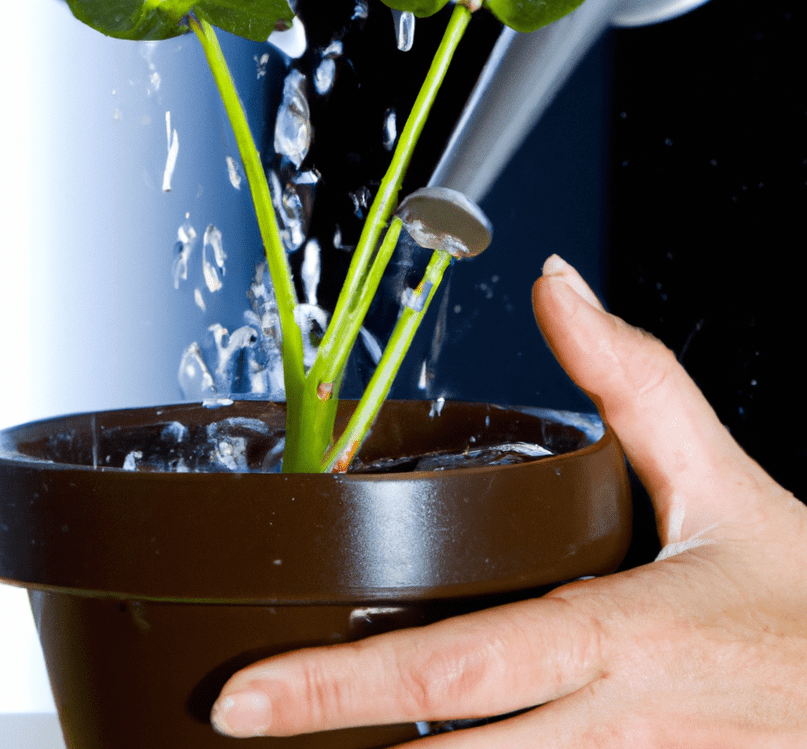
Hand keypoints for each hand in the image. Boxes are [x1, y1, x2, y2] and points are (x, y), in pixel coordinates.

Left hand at [210, 255, 806, 745]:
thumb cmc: (804, 596)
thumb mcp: (724, 479)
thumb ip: (631, 376)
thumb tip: (553, 283)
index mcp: (617, 636)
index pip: (457, 666)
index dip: (341, 686)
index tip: (248, 695)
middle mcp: (618, 733)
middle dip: (334, 747)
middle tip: (236, 728)